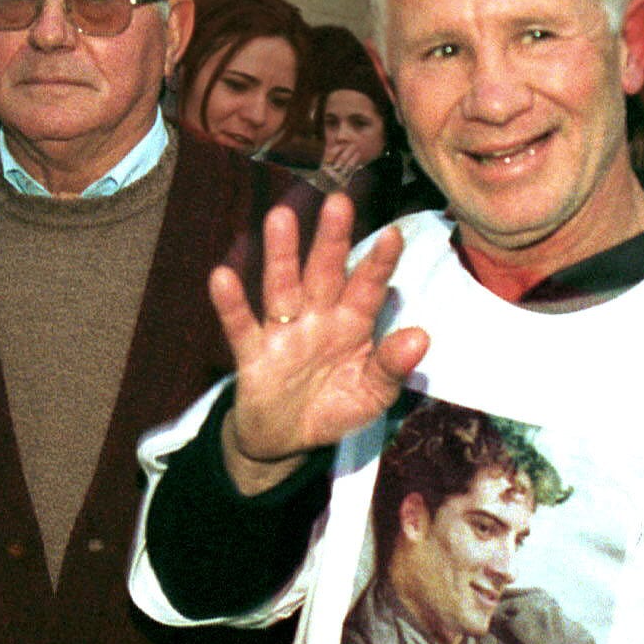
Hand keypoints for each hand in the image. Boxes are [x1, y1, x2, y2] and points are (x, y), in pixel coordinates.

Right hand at [210, 191, 428, 494]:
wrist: (286, 441)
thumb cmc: (334, 406)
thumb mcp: (372, 396)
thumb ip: (392, 367)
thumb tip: (421, 337)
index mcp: (353, 324)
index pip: (369, 288)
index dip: (380, 263)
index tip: (395, 234)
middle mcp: (318, 318)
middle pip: (325, 274)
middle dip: (332, 241)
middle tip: (339, 202)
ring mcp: (283, 332)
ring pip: (283, 287)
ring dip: (282, 255)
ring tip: (281, 217)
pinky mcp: (252, 354)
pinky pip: (241, 326)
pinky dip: (231, 303)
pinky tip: (222, 276)